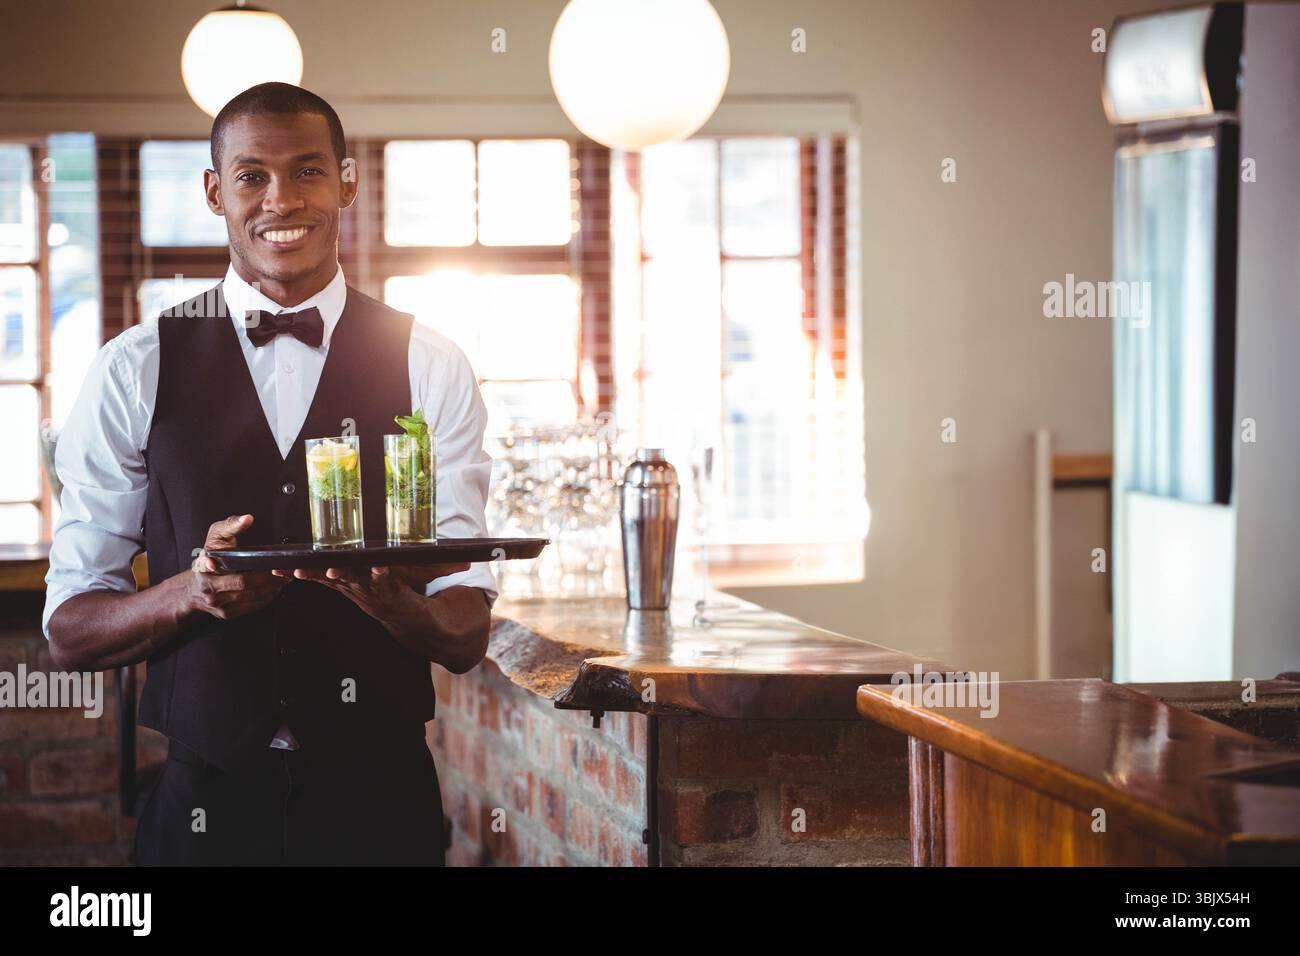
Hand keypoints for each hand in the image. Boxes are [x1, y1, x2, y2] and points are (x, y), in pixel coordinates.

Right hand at [186, 514, 286, 620]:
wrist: (195, 589)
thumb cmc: (210, 558)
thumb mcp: (215, 537)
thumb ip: (230, 526)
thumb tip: (247, 519)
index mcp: (205, 568)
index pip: (225, 567)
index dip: (245, 569)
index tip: (267, 566)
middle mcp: (211, 589)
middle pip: (246, 585)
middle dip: (268, 578)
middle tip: (285, 569)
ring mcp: (219, 604)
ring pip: (252, 597)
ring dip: (272, 588)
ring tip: (284, 577)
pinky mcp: (229, 614)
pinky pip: (253, 606)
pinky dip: (268, 597)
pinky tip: (275, 587)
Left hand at [272, 562, 470, 625]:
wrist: (403, 618)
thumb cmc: (415, 588)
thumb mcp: (433, 578)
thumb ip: (447, 568)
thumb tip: (469, 561)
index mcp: (392, 588)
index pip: (389, 582)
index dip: (383, 577)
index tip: (380, 570)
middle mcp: (369, 590)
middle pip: (354, 582)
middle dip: (341, 576)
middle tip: (331, 571)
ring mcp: (352, 590)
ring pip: (330, 582)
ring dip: (312, 577)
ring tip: (295, 572)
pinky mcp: (340, 586)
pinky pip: (316, 580)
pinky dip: (297, 575)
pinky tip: (277, 571)